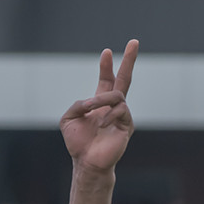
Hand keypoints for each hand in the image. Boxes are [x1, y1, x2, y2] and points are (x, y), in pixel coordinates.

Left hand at [60, 40, 138, 174]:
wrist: (87, 162)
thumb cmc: (78, 143)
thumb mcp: (68, 119)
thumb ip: (77, 104)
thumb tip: (90, 101)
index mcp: (99, 103)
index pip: (106, 80)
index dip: (106, 67)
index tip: (106, 52)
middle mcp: (113, 106)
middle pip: (125, 79)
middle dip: (129, 60)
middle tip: (134, 41)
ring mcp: (122, 114)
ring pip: (117, 96)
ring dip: (100, 100)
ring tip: (89, 108)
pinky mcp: (127, 125)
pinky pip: (120, 111)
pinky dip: (108, 116)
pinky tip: (102, 125)